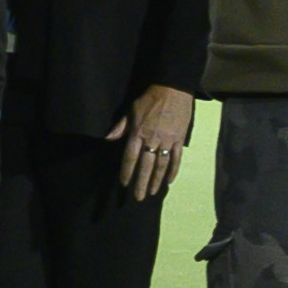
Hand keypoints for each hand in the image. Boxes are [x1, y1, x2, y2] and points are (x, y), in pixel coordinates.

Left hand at [113, 84, 196, 201]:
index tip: (124, 184)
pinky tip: (169, 181)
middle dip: (141, 183)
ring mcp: (167, 140)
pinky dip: (173, 171)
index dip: (127, 172)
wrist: (173, 89)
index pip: (130, 157)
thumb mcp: (131, 110)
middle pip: (146, 166)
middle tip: (138, 197)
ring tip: (152, 193)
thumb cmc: (150, 99)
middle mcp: (152, 139)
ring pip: (161, 165)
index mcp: (138, 133)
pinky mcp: (180, 139)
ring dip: (156, 181)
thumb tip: (108, 138)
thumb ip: (121, 126)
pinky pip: (177, 158)